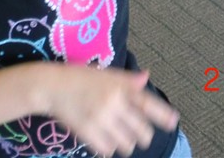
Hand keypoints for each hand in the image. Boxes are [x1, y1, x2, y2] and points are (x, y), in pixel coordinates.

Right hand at [45, 66, 178, 156]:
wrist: (51, 86)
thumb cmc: (79, 77)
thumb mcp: (105, 73)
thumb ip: (127, 79)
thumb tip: (146, 77)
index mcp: (119, 86)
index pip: (147, 102)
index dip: (162, 114)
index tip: (172, 122)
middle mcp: (113, 102)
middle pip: (141, 130)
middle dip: (143, 135)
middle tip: (138, 134)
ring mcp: (101, 118)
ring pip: (126, 144)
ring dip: (126, 143)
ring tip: (118, 135)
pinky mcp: (88, 132)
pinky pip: (108, 150)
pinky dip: (108, 148)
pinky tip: (103, 139)